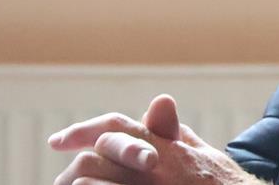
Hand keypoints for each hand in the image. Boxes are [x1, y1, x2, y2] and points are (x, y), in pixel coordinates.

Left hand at [47, 94, 256, 184]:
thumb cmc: (221, 184)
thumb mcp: (201, 152)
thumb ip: (173, 130)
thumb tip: (159, 101)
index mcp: (164, 146)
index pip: (115, 128)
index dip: (82, 131)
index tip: (57, 142)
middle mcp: (154, 166)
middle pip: (94, 158)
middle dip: (75, 171)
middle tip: (66, 183)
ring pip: (91, 183)